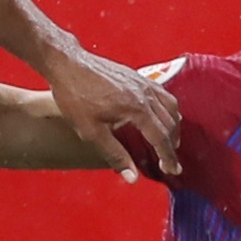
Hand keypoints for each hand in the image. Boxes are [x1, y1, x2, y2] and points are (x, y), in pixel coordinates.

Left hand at [46, 46, 182, 177]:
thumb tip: (132, 177)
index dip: (168, 156)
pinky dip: (167, 108)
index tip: (173, 170)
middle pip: (169, 122)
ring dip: (173, 125)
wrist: (67, 63)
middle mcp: (145, 94)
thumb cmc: (75, 96)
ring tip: (171, 141)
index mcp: (137, 109)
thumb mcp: (91, 131)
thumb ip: (115, 154)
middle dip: (173, 144)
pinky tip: (160, 114)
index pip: (161, 137)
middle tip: (171, 161)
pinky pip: (162, 93)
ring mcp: (142, 82)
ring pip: (170, 105)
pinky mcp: (137, 75)